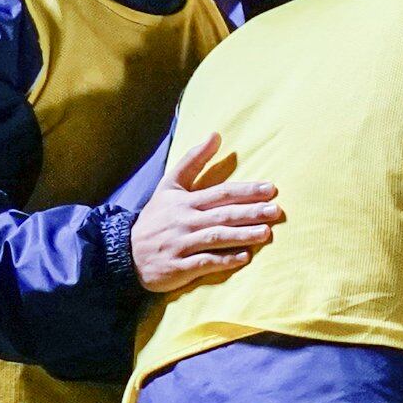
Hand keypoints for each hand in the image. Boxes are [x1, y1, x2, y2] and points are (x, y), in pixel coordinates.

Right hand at [130, 132, 281, 290]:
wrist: (126, 252)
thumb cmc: (156, 217)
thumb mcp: (169, 185)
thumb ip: (193, 160)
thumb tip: (216, 135)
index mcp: (185, 201)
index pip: (220, 193)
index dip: (246, 191)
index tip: (271, 189)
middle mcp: (185, 221)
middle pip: (222, 215)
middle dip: (250, 212)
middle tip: (276, 211)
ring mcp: (182, 245)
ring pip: (215, 238)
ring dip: (241, 235)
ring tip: (265, 233)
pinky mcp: (179, 267)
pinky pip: (204, 263)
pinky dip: (224, 260)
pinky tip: (244, 258)